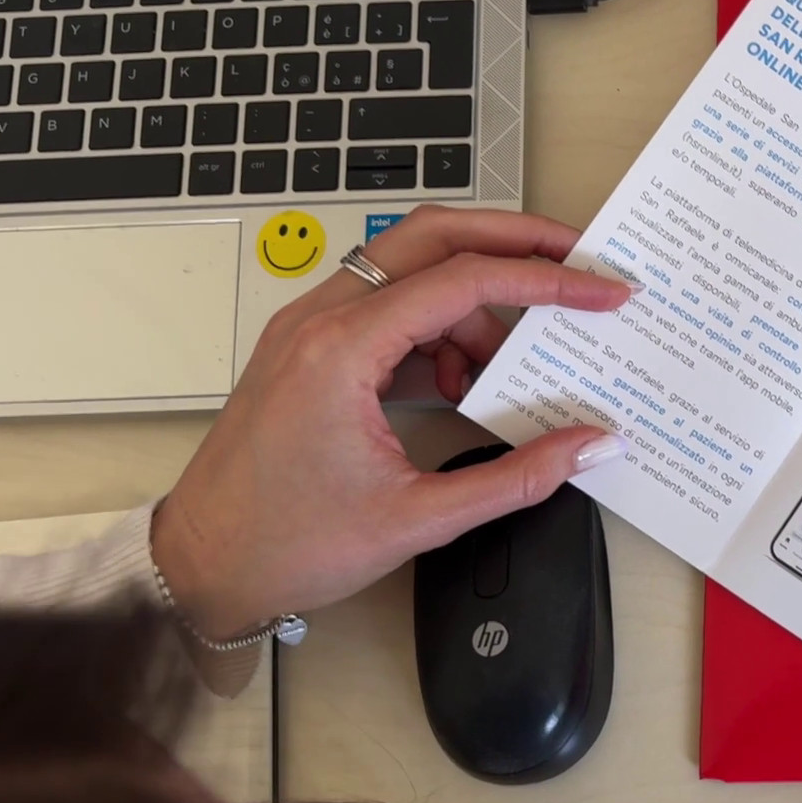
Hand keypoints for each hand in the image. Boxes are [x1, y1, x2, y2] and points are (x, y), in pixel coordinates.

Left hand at [151, 206, 637, 637]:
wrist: (199, 566)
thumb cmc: (282, 544)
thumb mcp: (419, 518)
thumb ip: (518, 477)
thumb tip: (589, 445)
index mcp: (341, 349)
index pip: (465, 279)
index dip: (548, 280)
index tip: (602, 291)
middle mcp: (321, 319)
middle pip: (436, 236)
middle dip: (517, 240)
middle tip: (581, 261)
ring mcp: (312, 328)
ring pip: (414, 268)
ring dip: (477, 301)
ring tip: (516, 364)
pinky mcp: (313, 349)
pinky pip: (391, 308)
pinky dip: (441, 328)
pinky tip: (465, 384)